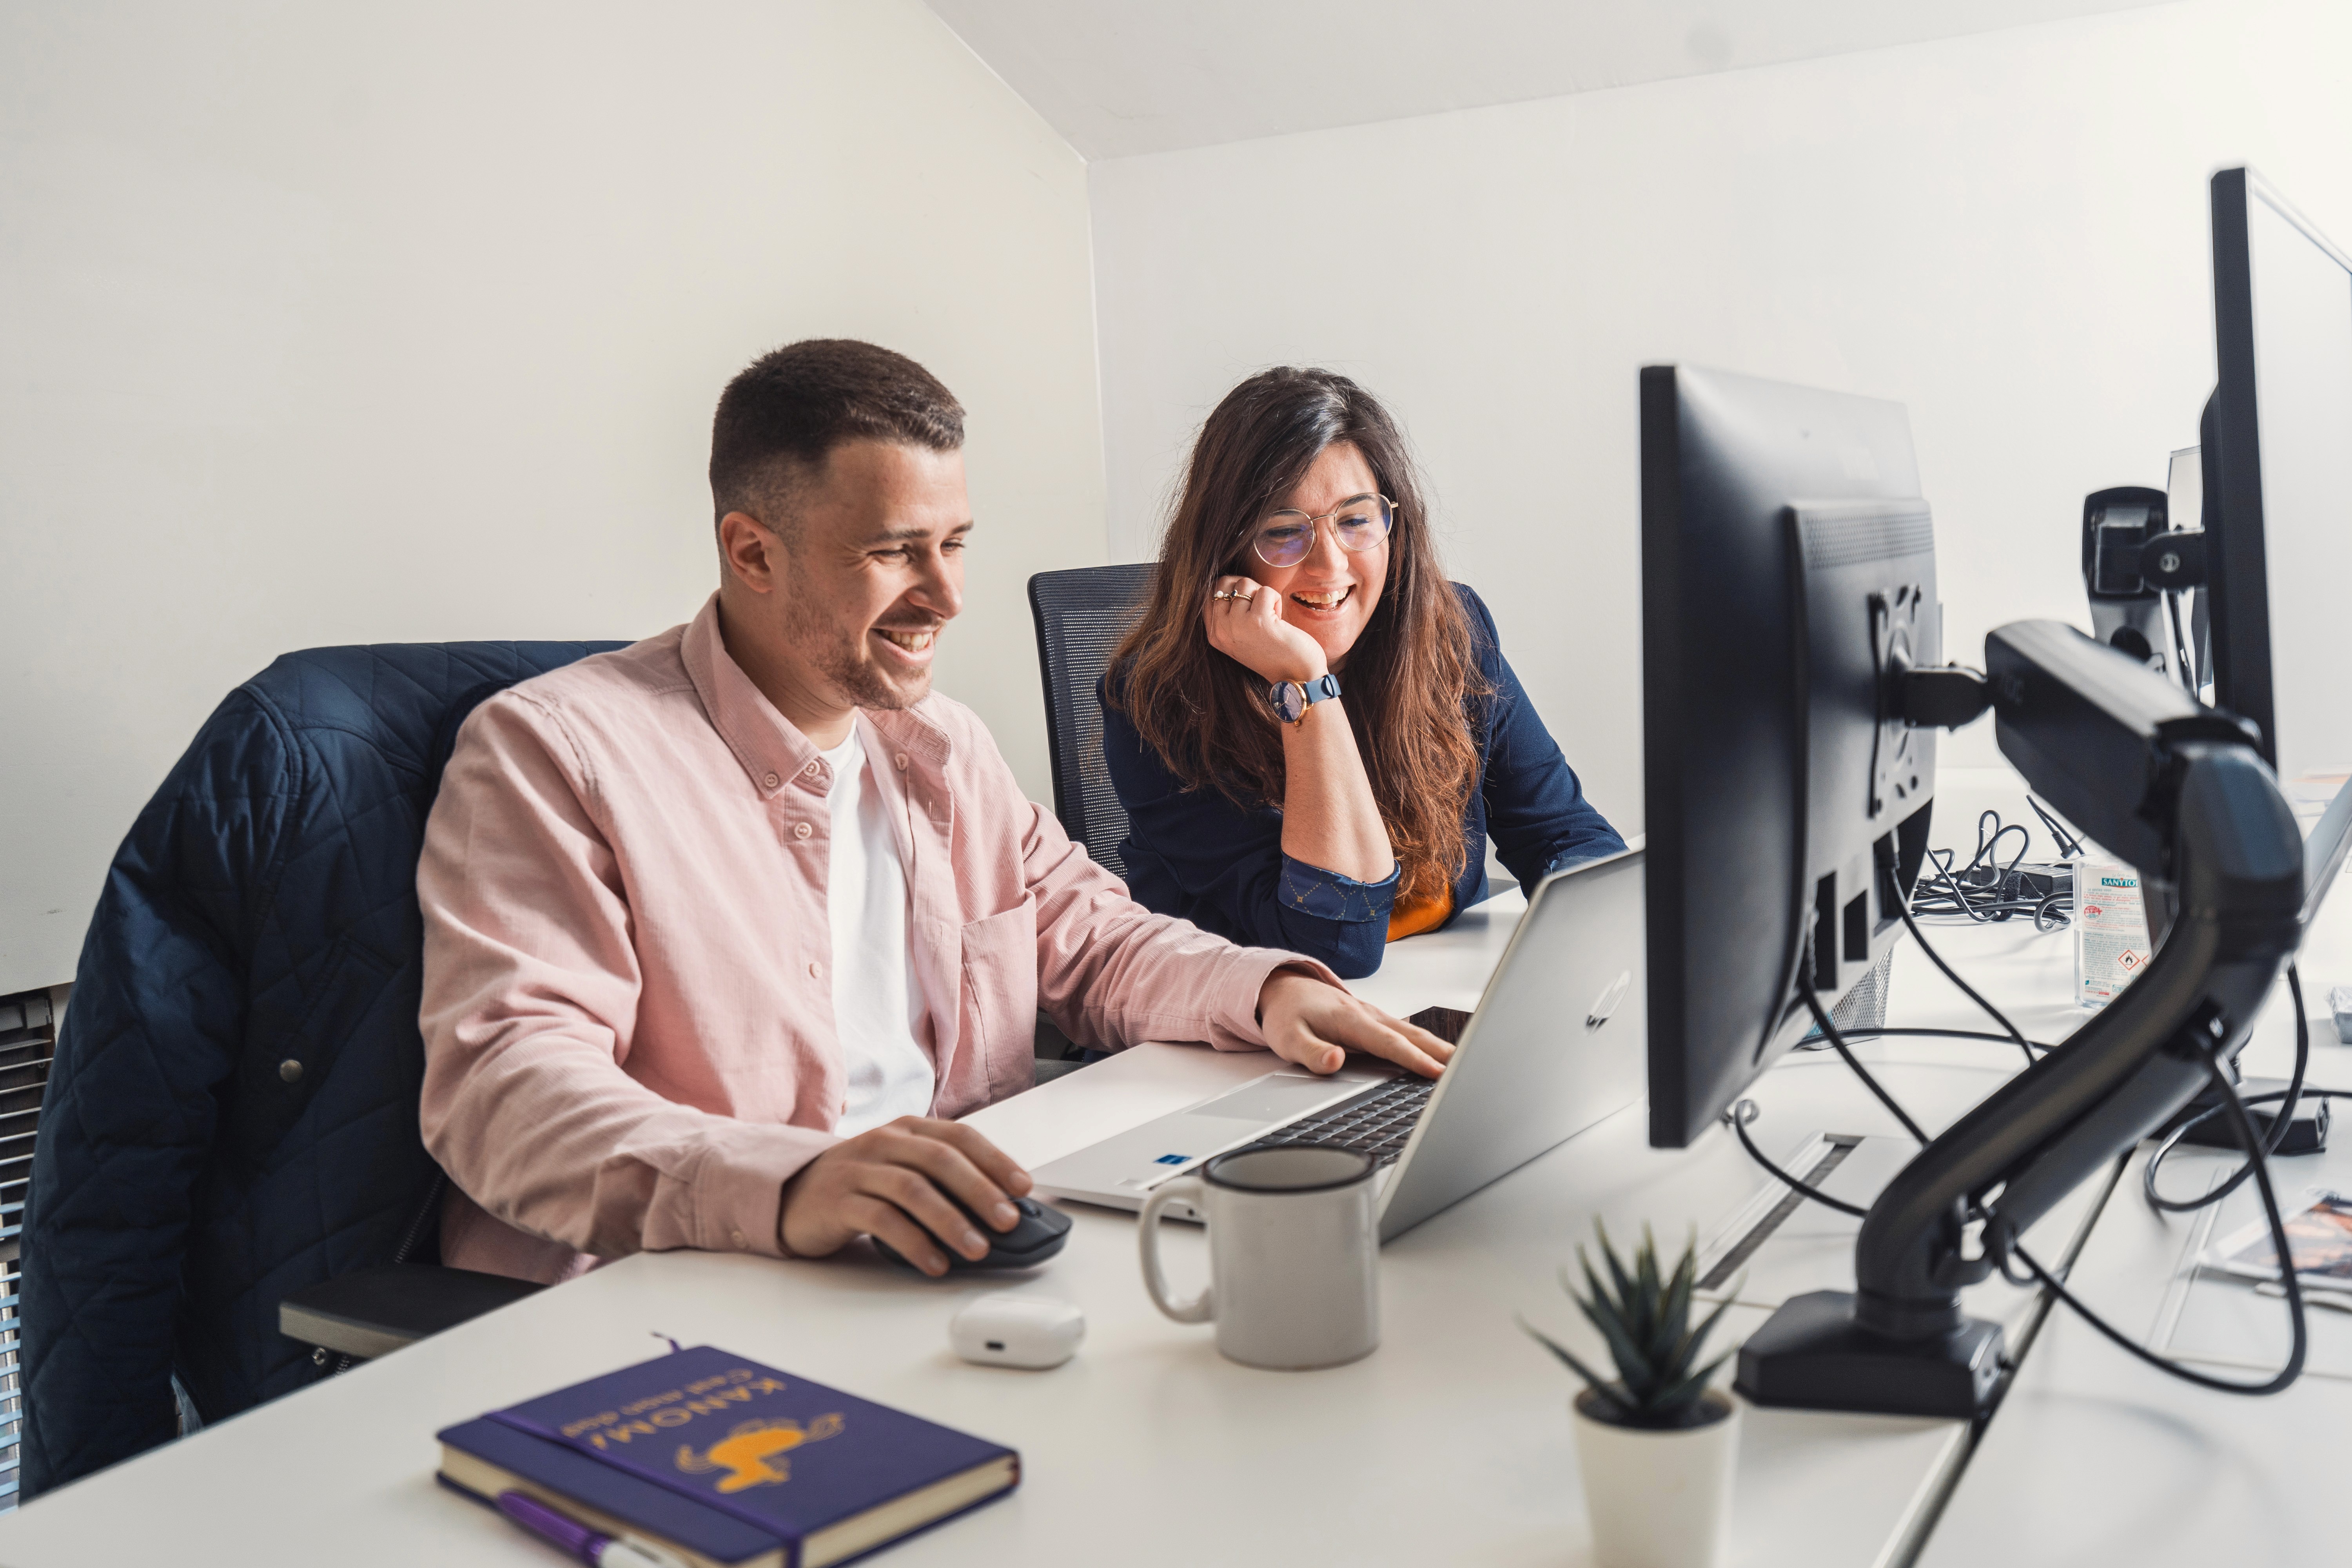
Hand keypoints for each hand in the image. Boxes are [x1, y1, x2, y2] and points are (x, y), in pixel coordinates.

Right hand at [778, 1117, 1033, 1276]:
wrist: (792, 1194)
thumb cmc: (860, 1185)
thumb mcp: (902, 1170)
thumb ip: (942, 1181)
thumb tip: (998, 1209)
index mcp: (908, 1129)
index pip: (959, 1136)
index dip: (995, 1160)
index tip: (1024, 1186)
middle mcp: (884, 1141)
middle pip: (940, 1160)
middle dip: (980, 1191)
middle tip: (1008, 1221)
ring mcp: (859, 1169)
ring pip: (913, 1189)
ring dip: (951, 1221)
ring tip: (978, 1249)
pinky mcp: (837, 1200)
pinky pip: (882, 1219)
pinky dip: (913, 1242)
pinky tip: (934, 1263)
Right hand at [1203, 575, 1327, 685]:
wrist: (1295, 676)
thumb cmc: (1272, 652)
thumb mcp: (1240, 635)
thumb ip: (1229, 613)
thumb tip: (1230, 580)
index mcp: (1214, 634)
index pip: (1210, 592)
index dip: (1230, 587)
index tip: (1246, 601)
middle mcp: (1220, 630)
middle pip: (1225, 583)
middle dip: (1246, 587)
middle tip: (1259, 606)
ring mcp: (1237, 625)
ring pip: (1245, 584)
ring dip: (1263, 595)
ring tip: (1270, 616)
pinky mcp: (1258, 621)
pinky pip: (1265, 591)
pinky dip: (1276, 600)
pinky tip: (1279, 621)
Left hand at [1255, 969, 1453, 1078]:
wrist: (1284, 988)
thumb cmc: (1286, 1015)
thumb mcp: (1288, 1038)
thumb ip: (1311, 1052)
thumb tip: (1334, 1060)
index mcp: (1350, 1019)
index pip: (1389, 1043)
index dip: (1414, 1060)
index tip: (1438, 1073)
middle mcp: (1368, 1014)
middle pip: (1411, 1036)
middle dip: (1441, 1053)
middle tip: (1470, 1070)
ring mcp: (1374, 1016)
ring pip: (1413, 1033)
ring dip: (1439, 1048)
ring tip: (1466, 1065)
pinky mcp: (1375, 1021)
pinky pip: (1406, 1033)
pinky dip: (1427, 1044)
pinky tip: (1440, 1057)